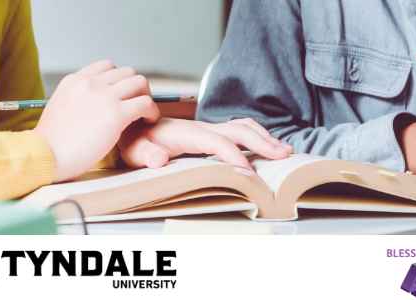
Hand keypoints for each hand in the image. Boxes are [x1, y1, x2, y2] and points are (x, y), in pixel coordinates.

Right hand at [34, 60, 158, 181]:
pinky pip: (145, 103)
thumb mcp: (59, 109)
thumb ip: (76, 101)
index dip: (119, 80)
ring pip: (140, 82)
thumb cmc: (50, 143)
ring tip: (144, 115)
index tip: (122, 96)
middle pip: (127, 72)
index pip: (106, 66)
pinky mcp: (116, 114)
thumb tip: (88, 106)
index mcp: (75, 80)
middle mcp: (90, 83)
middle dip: (135, 88)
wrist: (44, 156)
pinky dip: (151, 112)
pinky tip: (148, 122)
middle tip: (136, 106)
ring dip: (145, 97)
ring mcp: (104, 96)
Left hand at [117, 118, 293, 169]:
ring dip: (265, 138)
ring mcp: (207, 129)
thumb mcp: (133, 150)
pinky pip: (238, 131)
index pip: (217, 142)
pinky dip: (257, 137)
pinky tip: (267, 146)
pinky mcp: (209, 134)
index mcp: (187, 133)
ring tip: (285, 151)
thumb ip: (146, 154)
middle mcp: (201, 128)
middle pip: (239, 130)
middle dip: (262, 143)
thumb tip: (160, 159)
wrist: (130, 126)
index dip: (233, 156)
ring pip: (242, 127)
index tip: (249, 173)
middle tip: (284, 156)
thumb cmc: (133, 141)